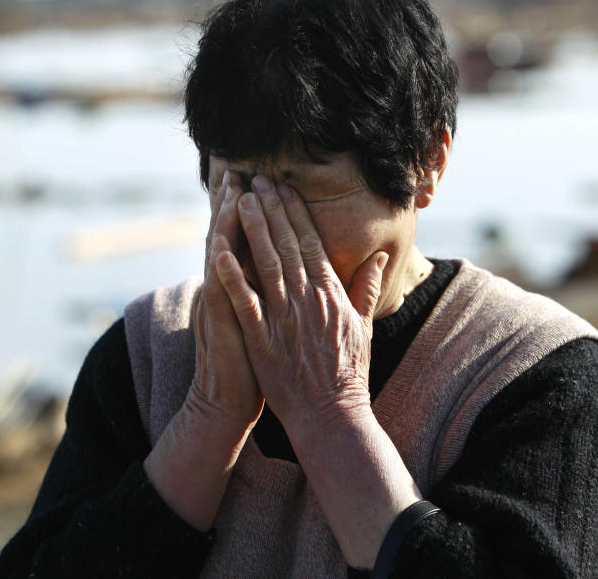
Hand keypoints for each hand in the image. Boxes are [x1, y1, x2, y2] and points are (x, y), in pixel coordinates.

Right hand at [188, 170, 263, 429]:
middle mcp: (228, 288)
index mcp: (245, 286)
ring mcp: (220, 302)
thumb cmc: (256, 364)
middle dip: (234, 202)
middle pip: (230, 236)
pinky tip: (218, 241)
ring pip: (220, 253)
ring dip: (223, 221)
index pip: (249, 240)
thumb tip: (289, 271)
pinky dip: (218, 265)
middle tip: (237, 169)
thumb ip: (275, 293)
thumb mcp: (266, 322)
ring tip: (229, 189)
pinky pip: (219, 289)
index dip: (256, 211)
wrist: (227, 401)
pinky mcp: (219, 322)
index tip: (264, 181)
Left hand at [214, 174, 387, 434]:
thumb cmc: (348, 374)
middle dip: (271, 209)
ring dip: (253, 230)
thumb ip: (368, 288)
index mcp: (331, 294)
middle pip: (287, 244)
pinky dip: (232, 276)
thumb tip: (379, 257)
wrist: (332, 417)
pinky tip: (218, 252)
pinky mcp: (263, 340)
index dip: (295, 212)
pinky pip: (245, 302)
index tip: (283, 187)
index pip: (311, 242)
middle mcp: (309, 300)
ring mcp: (285, 319)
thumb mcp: (364, 326)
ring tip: (239, 200)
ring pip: (266, 264)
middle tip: (256, 180)